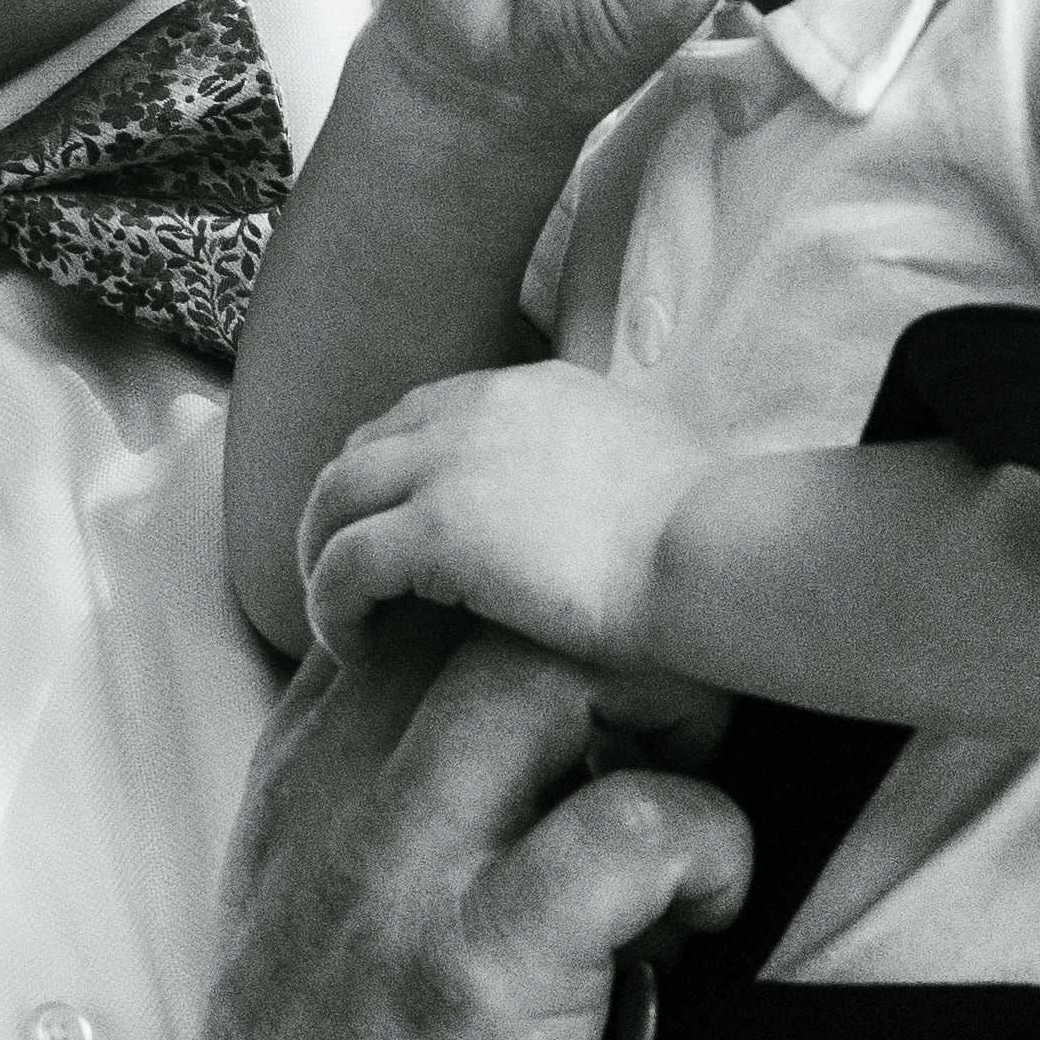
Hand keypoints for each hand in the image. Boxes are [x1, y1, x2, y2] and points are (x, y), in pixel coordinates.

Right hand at [110, 615, 750, 1039]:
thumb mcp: (331, 937)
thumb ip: (404, 828)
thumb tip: (556, 751)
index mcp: (309, 782)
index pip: (420, 587)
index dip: (544, 589)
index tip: (633, 672)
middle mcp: (338, 800)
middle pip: (484, 586)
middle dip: (621, 616)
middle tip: (700, 720)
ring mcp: (398, 881)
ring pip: (541, 668)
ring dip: (669, 708)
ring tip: (702, 802)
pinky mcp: (471, 978)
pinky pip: (626, 831)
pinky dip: (706, 847)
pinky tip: (708, 920)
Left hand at [293, 358, 714, 675]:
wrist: (716, 554)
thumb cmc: (711, 536)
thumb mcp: (652, 464)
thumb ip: (606, 469)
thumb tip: (615, 506)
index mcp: (531, 389)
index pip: (426, 413)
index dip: (394, 473)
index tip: (394, 528)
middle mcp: (478, 409)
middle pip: (365, 449)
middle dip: (342, 512)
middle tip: (344, 576)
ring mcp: (450, 464)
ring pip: (334, 502)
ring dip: (323, 559)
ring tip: (340, 617)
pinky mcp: (434, 531)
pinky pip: (342, 567)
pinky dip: (331, 608)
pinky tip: (354, 650)